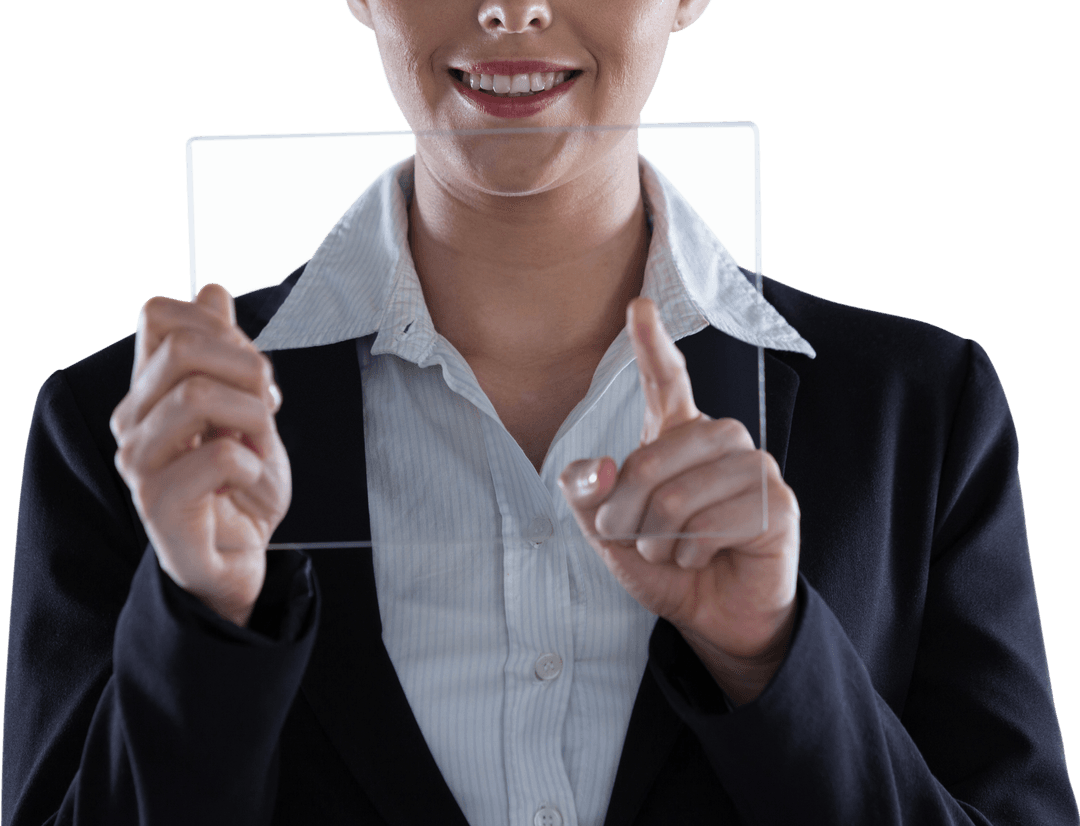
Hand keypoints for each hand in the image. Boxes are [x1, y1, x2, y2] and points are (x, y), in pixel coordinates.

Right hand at [110, 284, 291, 626]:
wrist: (239, 559)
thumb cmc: (239, 487)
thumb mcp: (247, 409)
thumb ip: (227, 354)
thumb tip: (210, 288)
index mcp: (150, 392)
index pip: (158, 315)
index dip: (219, 326)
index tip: (253, 369)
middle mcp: (133, 422)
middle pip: (183, 346)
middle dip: (247, 367)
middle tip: (268, 405)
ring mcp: (140, 465)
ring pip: (194, 394)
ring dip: (251, 415)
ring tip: (259, 444)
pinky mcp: (159, 506)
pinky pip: (217, 455)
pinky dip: (251, 462)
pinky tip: (247, 480)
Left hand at [558, 298, 799, 704]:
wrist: (714, 617)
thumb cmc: (667, 565)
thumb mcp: (610, 536)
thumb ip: (590, 498)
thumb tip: (601, 467)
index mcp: (678, 437)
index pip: (666, 382)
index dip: (651, 345)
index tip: (638, 307)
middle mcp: (719, 442)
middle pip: (654, 455)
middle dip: (628, 510)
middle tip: (631, 539)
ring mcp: (753, 469)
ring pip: (681, 492)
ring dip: (661, 537)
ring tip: (671, 551)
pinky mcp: (778, 504)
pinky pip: (718, 521)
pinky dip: (694, 551)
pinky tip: (705, 558)